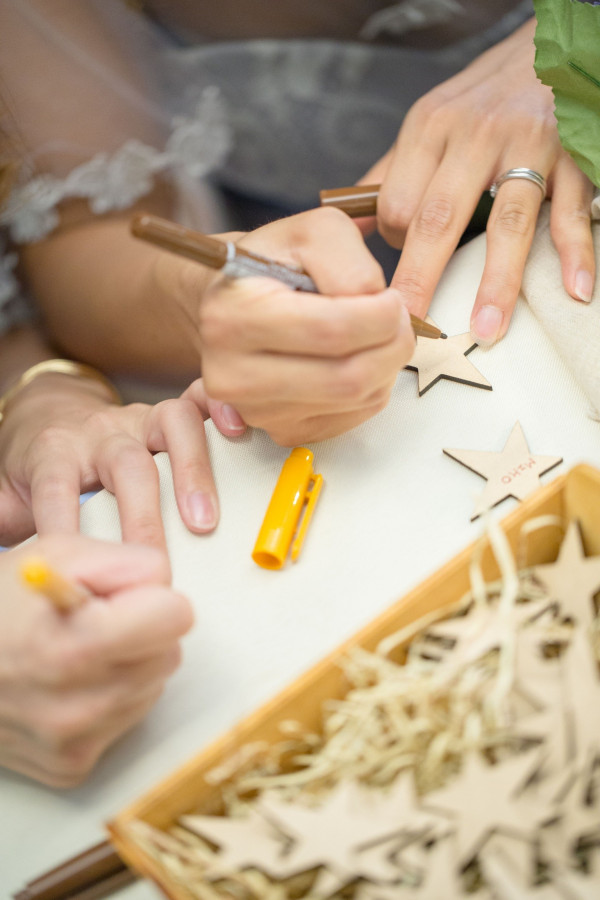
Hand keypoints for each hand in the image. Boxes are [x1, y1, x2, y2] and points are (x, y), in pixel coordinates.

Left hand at [0, 371, 245, 546]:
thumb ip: (7, 523)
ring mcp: (140, 419)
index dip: (66, 525)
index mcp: (55, 452)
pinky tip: (238, 432)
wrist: (50, 416)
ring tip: (205, 521)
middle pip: (125, 464)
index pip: (57, 489)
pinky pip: (199, 400)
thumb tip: (11, 570)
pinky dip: (222, 409)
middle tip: (156, 562)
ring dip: (193, 472)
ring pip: (172, 426)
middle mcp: (101, 432)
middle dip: (143, 515)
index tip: (78, 566)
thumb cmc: (38, 468)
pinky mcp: (169, 414)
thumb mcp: (7, 495)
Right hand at [0, 535, 192, 786]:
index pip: (176, 618)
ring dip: (128, 666)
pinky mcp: (72, 767)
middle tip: (94, 622)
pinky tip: (70, 684)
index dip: (153, 598)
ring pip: (152, 688)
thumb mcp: (58, 553)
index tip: (124, 598)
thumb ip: (127, 561)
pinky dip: (109, 700)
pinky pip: (127, 721)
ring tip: (77, 651)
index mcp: (74, 646)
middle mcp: (76, 706)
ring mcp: (74, 743)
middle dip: (142, 632)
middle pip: (169, 654)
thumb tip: (167, 586)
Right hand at [170, 207, 414, 445]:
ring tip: (376, 336)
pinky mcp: (278, 431)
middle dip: (393, 345)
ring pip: (355, 401)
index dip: (381, 316)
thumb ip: (350, 262)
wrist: (234, 304)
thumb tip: (378, 307)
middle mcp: (233, 373)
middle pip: (348, 378)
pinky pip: (350, 419)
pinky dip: (370, 390)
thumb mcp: (311, 233)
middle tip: (399, 321)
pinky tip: (356, 360)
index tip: (393, 299)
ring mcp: (255, 410)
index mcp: (234, 317)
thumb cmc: (272, 266)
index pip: (331, 331)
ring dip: (386, 367)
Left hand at [361, 18, 595, 344]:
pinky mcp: (572, 154)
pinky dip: (574, 252)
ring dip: (496, 282)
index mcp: (430, 128)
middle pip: (439, 218)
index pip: (397, 205)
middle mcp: (475, 135)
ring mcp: (528, 145)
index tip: (405, 270)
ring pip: (508, 221)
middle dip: (421, 279)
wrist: (547, 48)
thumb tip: (349, 223)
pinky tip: (574, 289)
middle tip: (411, 328)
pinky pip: (571, 210)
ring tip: (487, 329)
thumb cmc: (482, 97)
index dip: (397, 248)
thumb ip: (391, 171)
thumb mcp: (429, 120)